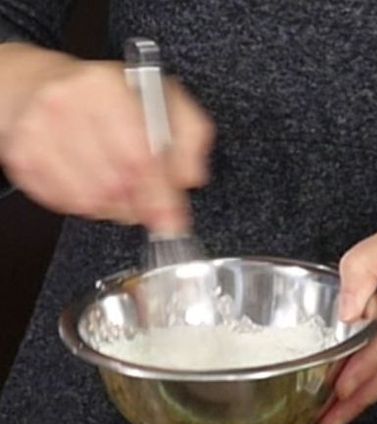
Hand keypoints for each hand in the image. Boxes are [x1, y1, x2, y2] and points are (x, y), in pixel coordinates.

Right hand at [0, 58, 213, 232]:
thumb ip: (190, 136)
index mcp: (107, 86)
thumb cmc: (108, 98)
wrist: (39, 87)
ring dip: (115, 208)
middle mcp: (67, 103)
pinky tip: (95, 186)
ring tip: (122, 191)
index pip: (141, 156)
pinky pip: (64, 203)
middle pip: (116, 183)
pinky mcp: (22, 157)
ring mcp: (38, 131)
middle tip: (152, 211)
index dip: (160, 196)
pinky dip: (88, 205)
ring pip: (90, 199)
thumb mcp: (162, 101)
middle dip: (140, 206)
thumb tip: (191, 176)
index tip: (173, 220)